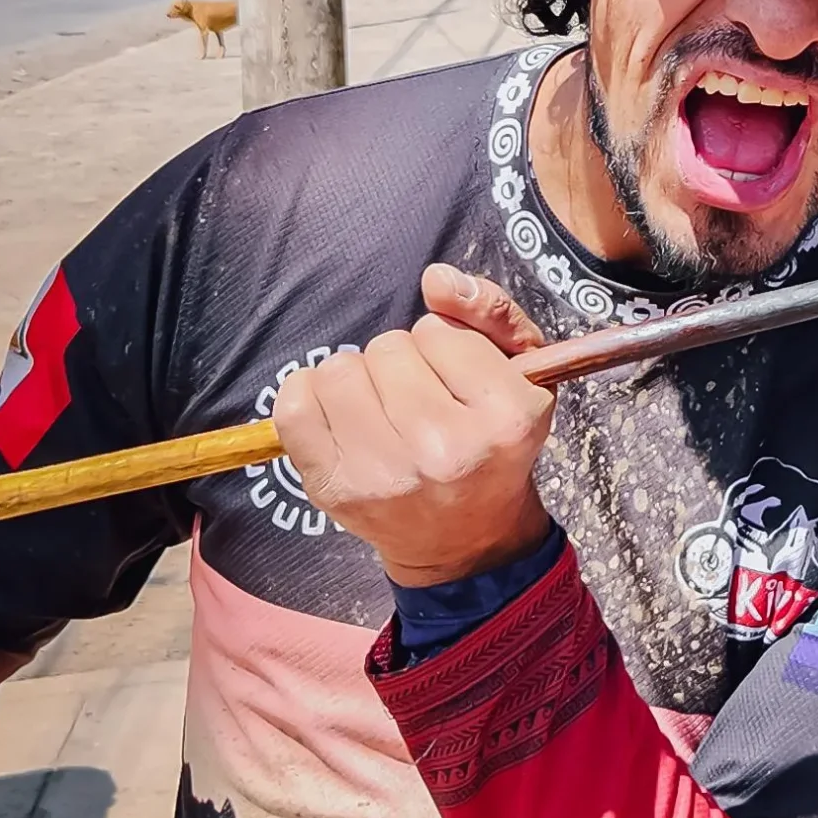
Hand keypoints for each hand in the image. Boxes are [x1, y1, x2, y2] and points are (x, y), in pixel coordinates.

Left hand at [273, 266, 553, 587]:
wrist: (466, 539)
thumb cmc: (492, 446)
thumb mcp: (523, 373)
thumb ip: (492, 311)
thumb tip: (437, 279)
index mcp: (506, 418)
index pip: (439, 332)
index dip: (444, 347)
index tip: (455, 381)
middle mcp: (447, 449)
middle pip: (388, 347)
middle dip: (401, 363)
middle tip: (419, 400)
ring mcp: (385, 473)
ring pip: (341, 370)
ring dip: (358, 379)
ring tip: (382, 410)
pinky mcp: (335, 488)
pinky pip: (294, 406)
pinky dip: (309, 397)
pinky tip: (338, 414)